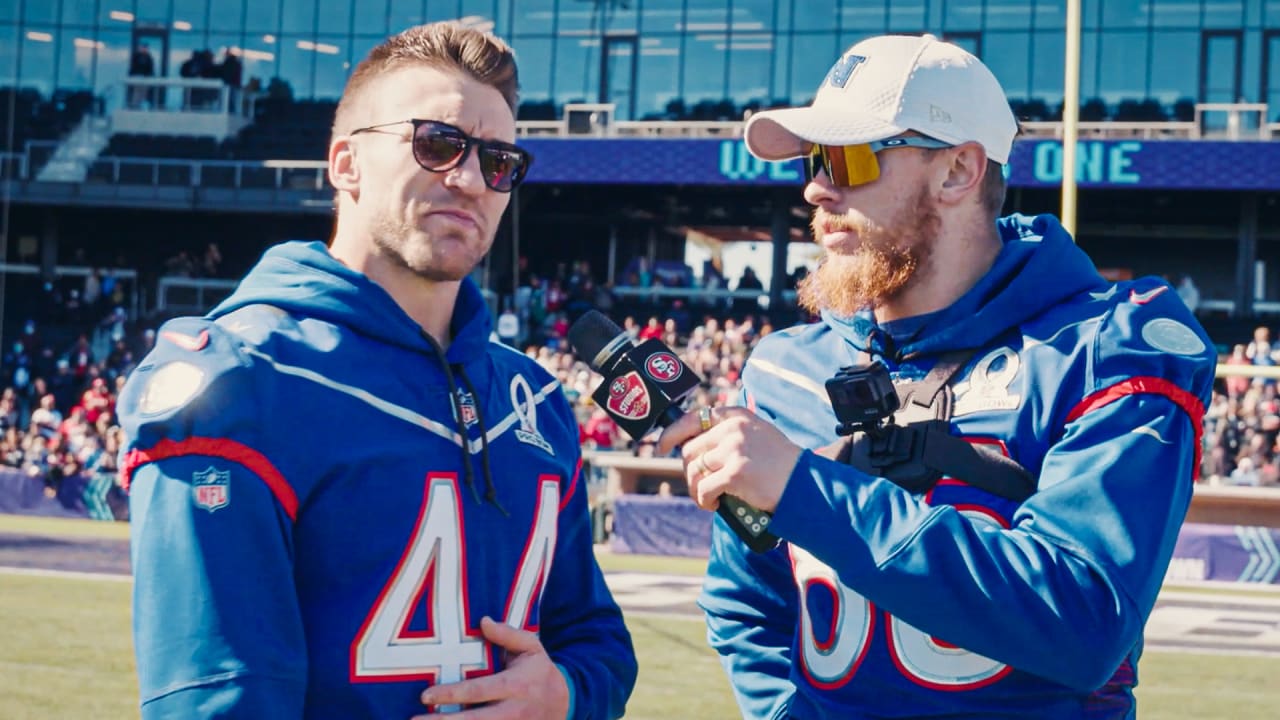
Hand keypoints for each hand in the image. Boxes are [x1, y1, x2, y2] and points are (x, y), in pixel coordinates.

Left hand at [413, 617, 568, 718]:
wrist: (567, 702)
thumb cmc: (541, 671)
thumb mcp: (532, 646)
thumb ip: (508, 633)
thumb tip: (483, 620)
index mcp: (514, 686)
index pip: (478, 691)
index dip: (451, 694)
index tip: (426, 695)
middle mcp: (512, 711)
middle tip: (415, 719)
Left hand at [656, 406, 803, 512]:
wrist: (804, 482)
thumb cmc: (780, 464)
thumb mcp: (756, 434)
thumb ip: (729, 434)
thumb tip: (694, 446)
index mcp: (735, 417)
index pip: (691, 419)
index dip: (671, 434)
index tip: (661, 446)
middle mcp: (732, 429)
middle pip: (689, 452)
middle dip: (688, 473)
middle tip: (700, 486)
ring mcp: (733, 450)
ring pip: (693, 472)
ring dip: (696, 489)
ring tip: (709, 498)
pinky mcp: (735, 473)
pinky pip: (703, 490)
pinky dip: (705, 501)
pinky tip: (715, 505)